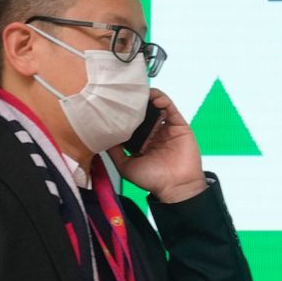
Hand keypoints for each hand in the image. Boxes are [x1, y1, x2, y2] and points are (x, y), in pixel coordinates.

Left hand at [107, 88, 207, 202]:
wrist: (175, 186)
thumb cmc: (152, 180)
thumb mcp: (126, 166)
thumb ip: (115, 152)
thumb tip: (102, 136)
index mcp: (142, 141)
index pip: (134, 122)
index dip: (126, 113)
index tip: (116, 104)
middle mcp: (155, 133)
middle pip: (145, 112)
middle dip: (137, 103)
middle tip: (127, 95)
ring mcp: (167, 128)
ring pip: (158, 107)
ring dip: (150, 98)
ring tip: (140, 94)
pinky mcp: (179, 125)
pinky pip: (171, 109)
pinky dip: (163, 100)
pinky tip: (155, 99)